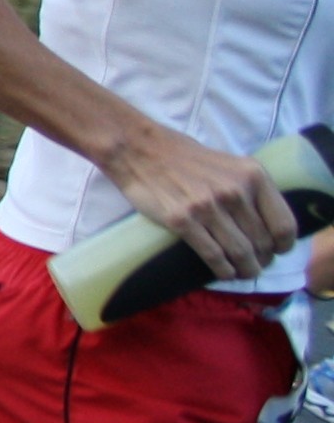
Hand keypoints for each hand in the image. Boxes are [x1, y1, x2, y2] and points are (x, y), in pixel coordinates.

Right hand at [98, 122, 302, 287]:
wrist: (138, 149)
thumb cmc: (184, 157)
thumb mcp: (229, 164)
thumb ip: (249, 188)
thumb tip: (264, 221)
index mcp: (252, 176)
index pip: (282, 222)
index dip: (284, 245)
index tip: (278, 251)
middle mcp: (234, 192)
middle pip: (262, 241)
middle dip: (262, 259)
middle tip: (257, 265)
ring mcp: (208, 207)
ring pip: (240, 252)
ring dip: (246, 269)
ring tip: (244, 273)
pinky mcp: (182, 220)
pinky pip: (213, 254)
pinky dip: (223, 269)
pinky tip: (225, 273)